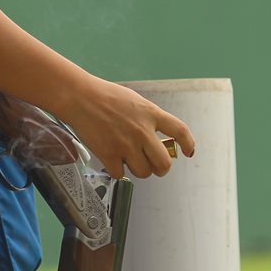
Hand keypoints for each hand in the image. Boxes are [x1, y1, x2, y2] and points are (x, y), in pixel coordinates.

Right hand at [57, 77, 195, 179]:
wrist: (80, 97)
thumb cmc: (105, 95)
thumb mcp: (134, 101)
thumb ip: (148, 118)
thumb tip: (155, 138)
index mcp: (151, 114)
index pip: (180, 131)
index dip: (188, 144)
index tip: (189, 152)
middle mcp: (142, 131)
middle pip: (164, 163)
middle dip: (160, 168)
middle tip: (153, 165)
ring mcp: (126, 145)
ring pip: (144, 173)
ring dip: (137, 169)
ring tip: (127, 157)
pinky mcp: (109, 155)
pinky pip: (121, 174)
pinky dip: (117, 170)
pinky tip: (112, 159)